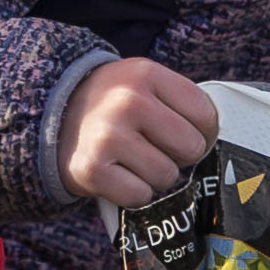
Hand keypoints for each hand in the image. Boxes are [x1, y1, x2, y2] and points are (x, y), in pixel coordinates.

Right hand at [57, 58, 218, 207]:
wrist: (48, 115)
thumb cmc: (110, 104)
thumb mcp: (141, 83)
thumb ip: (180, 102)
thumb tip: (221, 142)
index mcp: (146, 73)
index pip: (206, 115)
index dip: (200, 131)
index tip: (179, 132)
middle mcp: (128, 101)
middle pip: (191, 148)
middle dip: (177, 154)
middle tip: (152, 146)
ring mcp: (108, 136)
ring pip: (167, 176)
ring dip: (153, 175)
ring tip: (130, 159)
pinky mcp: (92, 169)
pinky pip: (140, 196)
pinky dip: (132, 192)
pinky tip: (116, 174)